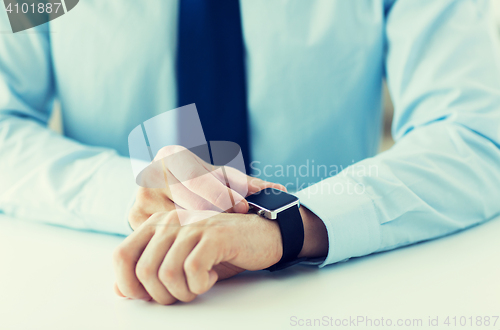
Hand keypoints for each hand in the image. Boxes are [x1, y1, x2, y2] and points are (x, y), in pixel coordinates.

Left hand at [113, 209, 282, 304]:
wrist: (261, 235)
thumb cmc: (219, 251)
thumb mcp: (180, 261)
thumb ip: (150, 271)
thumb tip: (121, 291)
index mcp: (157, 224)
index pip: (121, 255)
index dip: (128, 283)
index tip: (147, 295)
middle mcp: (170, 220)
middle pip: (143, 270)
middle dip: (161, 295)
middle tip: (182, 293)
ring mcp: (192, 226)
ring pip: (167, 273)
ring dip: (183, 292)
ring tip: (197, 286)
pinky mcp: (214, 235)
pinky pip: (192, 271)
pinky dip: (200, 285)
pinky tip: (210, 277)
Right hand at [128, 145, 285, 229]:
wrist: (166, 191)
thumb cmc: (200, 183)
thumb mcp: (223, 179)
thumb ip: (249, 185)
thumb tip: (279, 190)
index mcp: (172, 156)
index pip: (199, 178)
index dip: (223, 195)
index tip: (242, 206)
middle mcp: (151, 174)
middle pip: (189, 203)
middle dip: (215, 215)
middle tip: (231, 224)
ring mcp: (139, 198)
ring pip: (179, 223)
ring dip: (200, 230)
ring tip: (214, 231)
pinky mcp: (135, 220)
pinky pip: (165, 235)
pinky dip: (183, 239)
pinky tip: (196, 239)